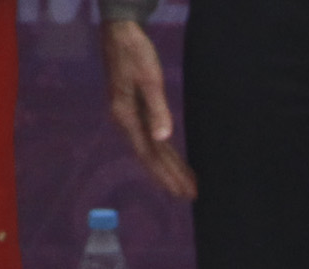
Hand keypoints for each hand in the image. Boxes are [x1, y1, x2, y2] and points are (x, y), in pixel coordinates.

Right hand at [102, 19, 195, 199]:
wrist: (119, 33)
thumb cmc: (134, 53)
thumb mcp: (148, 79)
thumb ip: (157, 109)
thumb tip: (163, 139)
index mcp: (127, 117)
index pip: (150, 155)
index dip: (166, 175)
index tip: (181, 191)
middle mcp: (125, 122)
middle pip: (151, 157)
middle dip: (169, 177)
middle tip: (189, 195)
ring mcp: (128, 118)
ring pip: (151, 149)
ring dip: (168, 168)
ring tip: (183, 186)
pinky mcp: (134, 111)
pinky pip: (150, 138)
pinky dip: (163, 152)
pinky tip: (171, 161)